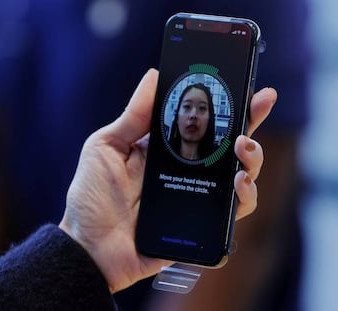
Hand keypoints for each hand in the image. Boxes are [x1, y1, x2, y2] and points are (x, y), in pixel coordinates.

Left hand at [60, 69, 275, 292]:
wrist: (89, 247)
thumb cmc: (91, 197)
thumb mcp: (106, 146)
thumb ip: (133, 116)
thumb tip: (155, 76)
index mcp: (164, 149)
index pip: (200, 122)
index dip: (223, 103)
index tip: (241, 84)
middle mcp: (185, 170)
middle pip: (226, 144)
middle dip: (250, 121)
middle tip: (260, 104)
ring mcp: (194, 196)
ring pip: (238, 174)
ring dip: (252, 158)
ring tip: (243, 147)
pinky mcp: (200, 224)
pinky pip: (232, 212)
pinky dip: (244, 197)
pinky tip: (238, 183)